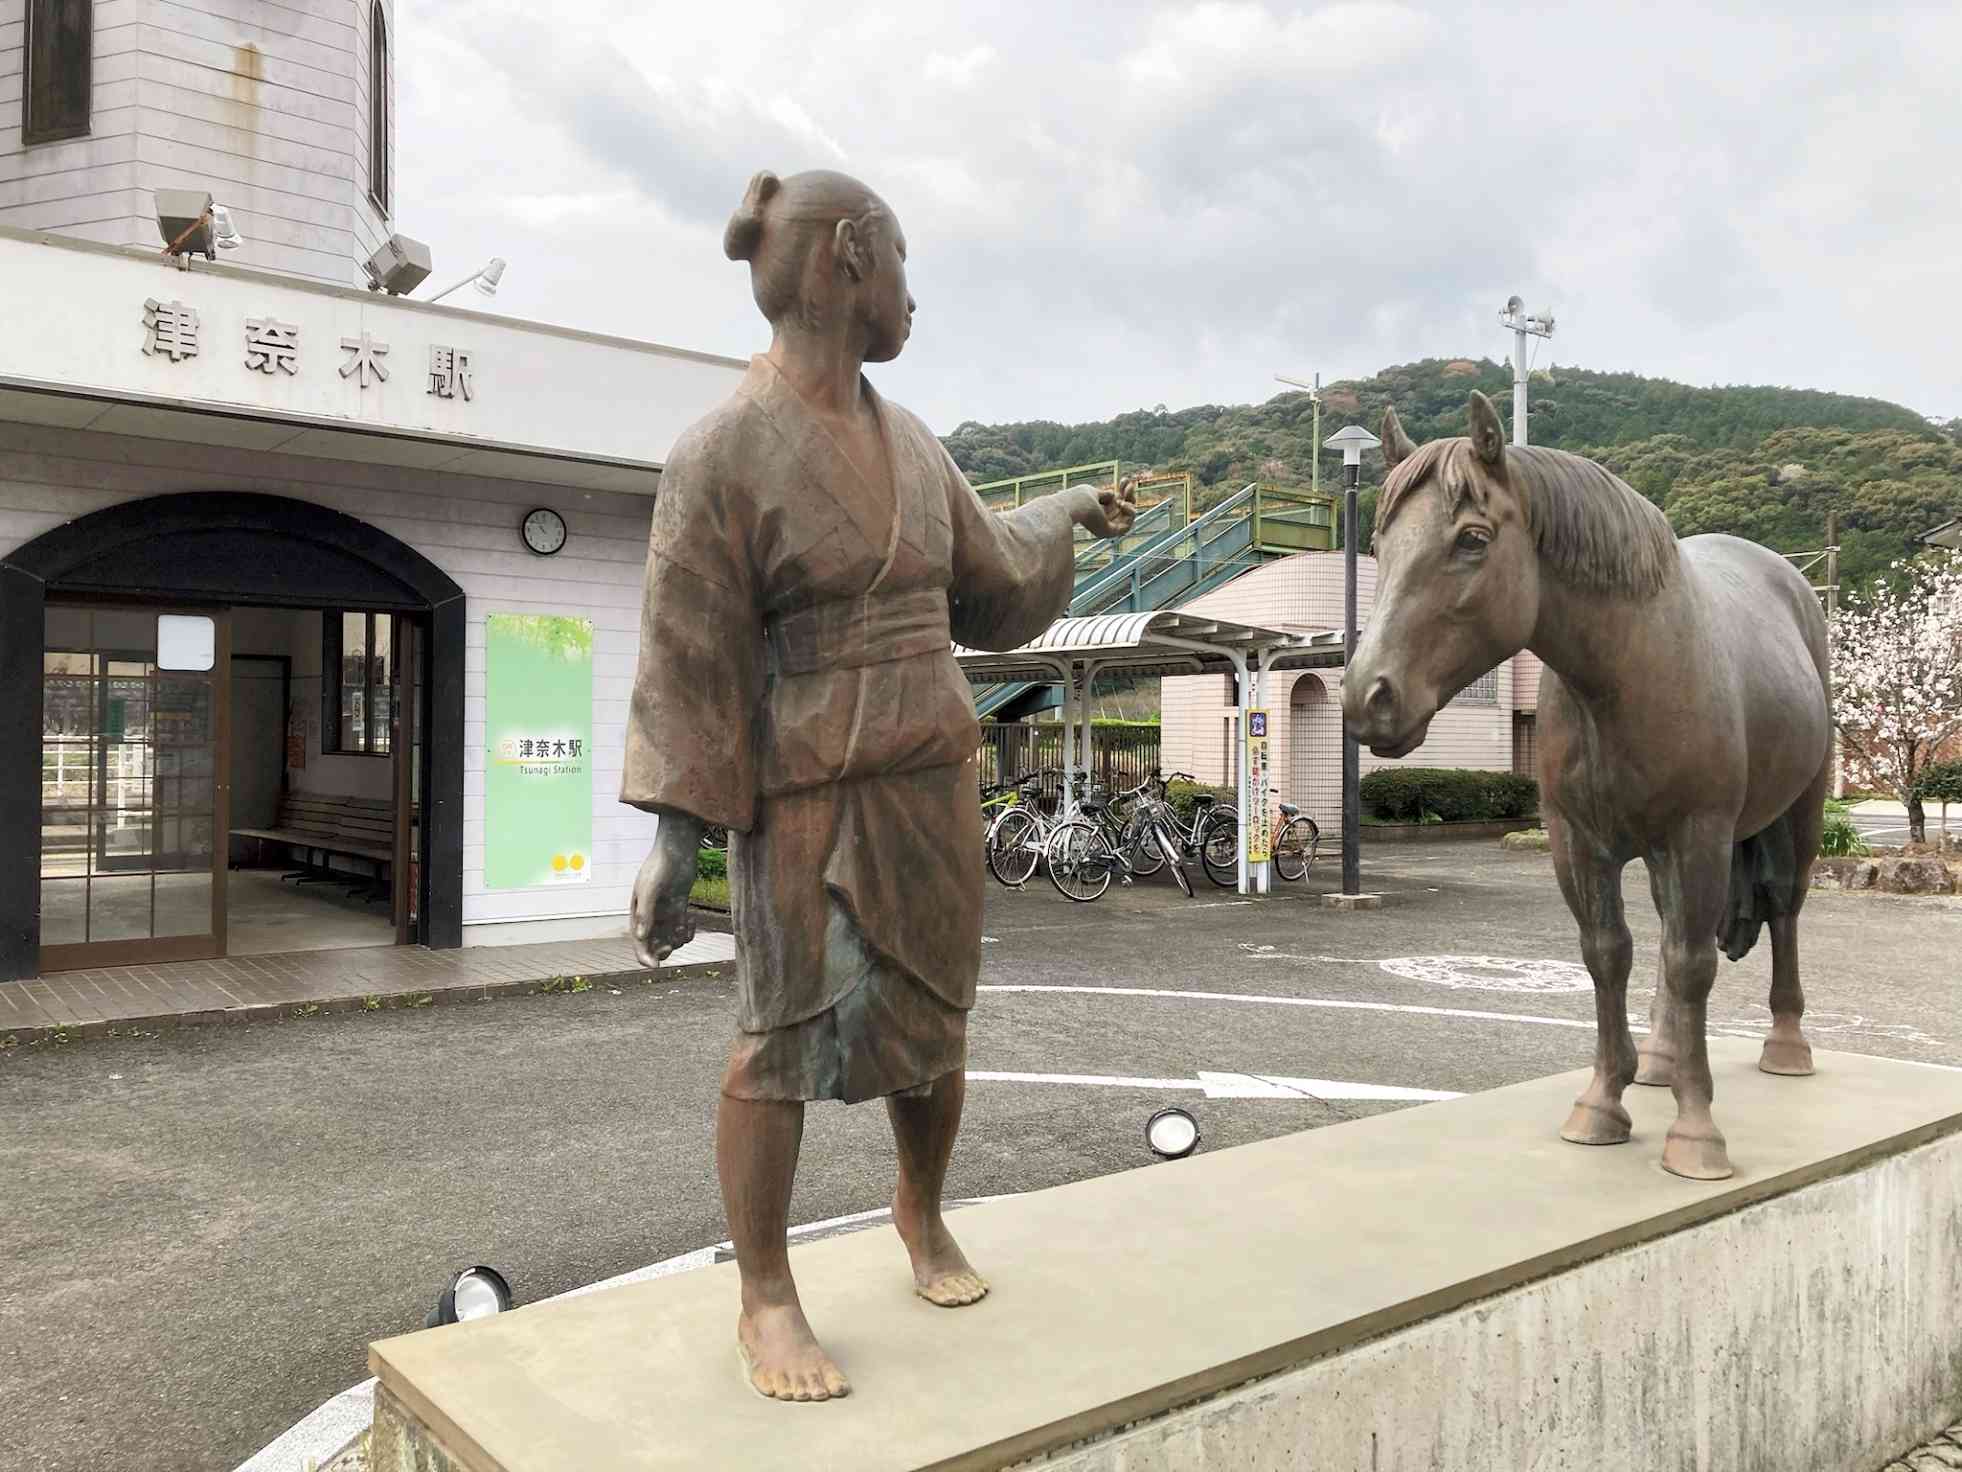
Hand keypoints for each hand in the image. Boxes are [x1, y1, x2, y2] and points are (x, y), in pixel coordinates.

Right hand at [630, 817, 703, 966]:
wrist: (678, 849)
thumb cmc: (659, 866)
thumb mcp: (650, 889)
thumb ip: (646, 913)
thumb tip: (642, 937)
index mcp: (638, 913)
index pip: (638, 941)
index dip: (644, 956)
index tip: (654, 966)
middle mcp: (651, 915)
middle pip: (654, 944)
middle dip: (662, 950)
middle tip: (671, 947)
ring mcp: (666, 912)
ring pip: (670, 938)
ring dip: (677, 940)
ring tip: (683, 927)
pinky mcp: (680, 907)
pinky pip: (682, 929)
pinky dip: (687, 930)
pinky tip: (690, 920)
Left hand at [1076, 477, 1139, 539]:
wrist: (1072, 506)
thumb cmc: (1077, 498)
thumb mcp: (1094, 493)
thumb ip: (1104, 495)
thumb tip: (1113, 494)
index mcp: (1096, 513)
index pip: (1115, 504)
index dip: (1122, 491)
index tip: (1125, 479)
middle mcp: (1102, 523)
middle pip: (1123, 510)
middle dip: (1129, 496)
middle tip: (1131, 484)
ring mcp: (1106, 529)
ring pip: (1128, 517)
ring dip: (1130, 503)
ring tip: (1125, 495)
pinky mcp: (1110, 533)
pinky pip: (1128, 525)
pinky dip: (1129, 512)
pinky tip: (1122, 504)